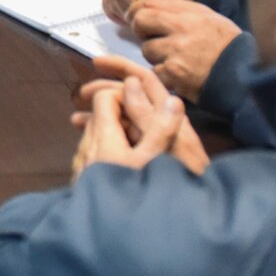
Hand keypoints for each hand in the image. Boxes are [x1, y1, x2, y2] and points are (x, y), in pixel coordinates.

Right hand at [71, 60, 208, 174]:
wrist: (197, 212)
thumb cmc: (184, 178)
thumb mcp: (166, 144)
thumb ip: (149, 115)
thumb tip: (130, 83)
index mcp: (169, 113)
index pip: (145, 79)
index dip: (121, 67)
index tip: (95, 63)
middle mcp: (161, 121)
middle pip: (131, 96)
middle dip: (106, 91)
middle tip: (82, 95)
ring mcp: (154, 139)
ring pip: (124, 117)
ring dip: (101, 114)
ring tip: (77, 120)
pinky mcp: (147, 155)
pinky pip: (122, 137)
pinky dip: (105, 134)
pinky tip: (89, 141)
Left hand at [127, 0, 241, 101]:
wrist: (243, 76)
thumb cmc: (226, 46)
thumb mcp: (209, 18)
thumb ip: (181, 10)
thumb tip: (150, 5)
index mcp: (190, 14)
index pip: (149, 4)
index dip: (141, 12)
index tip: (145, 22)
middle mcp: (181, 29)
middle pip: (140, 22)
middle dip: (142, 32)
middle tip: (154, 39)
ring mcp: (176, 52)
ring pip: (146, 49)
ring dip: (155, 55)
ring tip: (175, 59)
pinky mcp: (173, 74)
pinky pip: (155, 70)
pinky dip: (163, 74)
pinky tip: (180, 74)